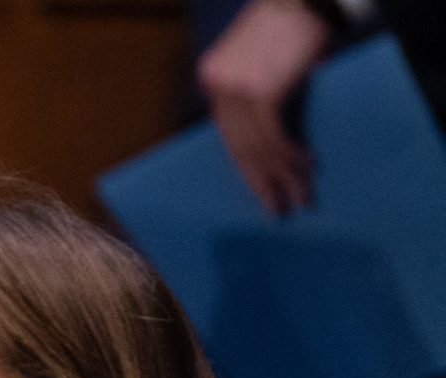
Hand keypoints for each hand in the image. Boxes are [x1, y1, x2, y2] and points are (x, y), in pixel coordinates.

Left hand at [198, 0, 330, 214]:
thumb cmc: (291, 24)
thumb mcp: (266, 62)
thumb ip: (261, 93)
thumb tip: (275, 137)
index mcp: (213, 81)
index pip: (229, 134)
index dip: (246, 166)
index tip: (261, 189)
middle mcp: (218, 88)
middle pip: (238, 147)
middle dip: (260, 181)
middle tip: (276, 210)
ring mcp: (236, 92)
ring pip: (258, 148)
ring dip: (282, 176)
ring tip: (301, 198)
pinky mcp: (260, 94)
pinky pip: (274, 138)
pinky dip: (291, 157)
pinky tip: (306, 170)